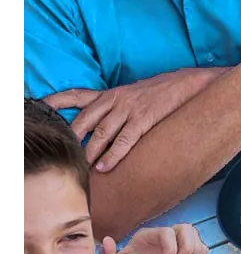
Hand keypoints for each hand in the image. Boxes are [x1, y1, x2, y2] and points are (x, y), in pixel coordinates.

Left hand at [44, 69, 215, 173]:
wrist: (188, 84)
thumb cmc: (161, 94)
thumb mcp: (133, 95)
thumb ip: (115, 108)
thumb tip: (103, 127)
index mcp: (110, 93)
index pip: (76, 96)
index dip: (55, 103)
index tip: (39, 110)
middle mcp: (115, 99)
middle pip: (84, 120)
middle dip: (71, 138)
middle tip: (62, 154)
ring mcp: (129, 109)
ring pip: (101, 132)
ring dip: (89, 152)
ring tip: (81, 168)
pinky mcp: (144, 118)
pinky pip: (124, 139)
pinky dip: (113, 155)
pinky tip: (105, 166)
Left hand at [94, 224, 208, 253]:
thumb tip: (106, 241)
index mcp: (145, 237)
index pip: (166, 232)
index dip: (171, 246)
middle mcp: (160, 239)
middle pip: (184, 229)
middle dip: (187, 245)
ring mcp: (172, 248)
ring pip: (193, 235)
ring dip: (196, 248)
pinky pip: (198, 247)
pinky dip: (201, 252)